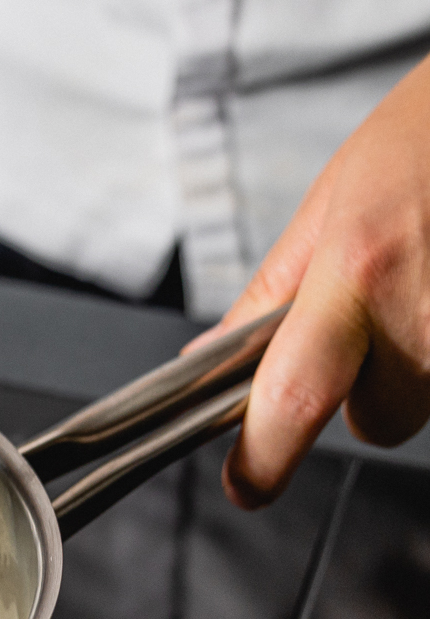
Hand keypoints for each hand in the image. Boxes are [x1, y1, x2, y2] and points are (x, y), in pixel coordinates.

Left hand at [195, 53, 429, 508]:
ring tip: (424, 285)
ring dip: (417, 369)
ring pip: (427, 404)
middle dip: (364, 389)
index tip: (246, 483)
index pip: (295, 392)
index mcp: (357, 267)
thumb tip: (210, 359)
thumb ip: (273, 293)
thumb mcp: (329, 204)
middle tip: (375, 314)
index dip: (265, 455)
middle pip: (380, 421)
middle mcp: (426, 307)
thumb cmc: (425, 135)